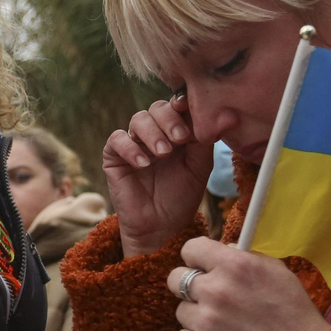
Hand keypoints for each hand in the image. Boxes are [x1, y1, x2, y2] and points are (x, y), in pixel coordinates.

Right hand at [104, 95, 215, 257]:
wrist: (160, 227)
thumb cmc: (181, 197)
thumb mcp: (199, 167)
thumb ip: (203, 140)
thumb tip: (215, 116)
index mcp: (175, 132)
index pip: (176, 106)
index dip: (182, 104)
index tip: (189, 108)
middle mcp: (154, 133)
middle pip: (156, 108)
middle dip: (169, 119)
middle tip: (180, 139)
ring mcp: (133, 143)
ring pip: (138, 119)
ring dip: (152, 133)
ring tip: (163, 154)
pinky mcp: (114, 157)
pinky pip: (117, 139)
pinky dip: (130, 148)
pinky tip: (143, 164)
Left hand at [169, 237, 330, 330]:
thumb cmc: (296, 317)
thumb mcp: (277, 273)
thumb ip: (245, 257)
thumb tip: (221, 251)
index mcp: (235, 266)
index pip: (191, 249)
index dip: (197, 258)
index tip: (203, 267)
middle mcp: (215, 291)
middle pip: (175, 279)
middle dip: (190, 286)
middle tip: (209, 298)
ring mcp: (204, 324)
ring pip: (182, 312)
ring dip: (198, 317)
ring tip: (226, 329)